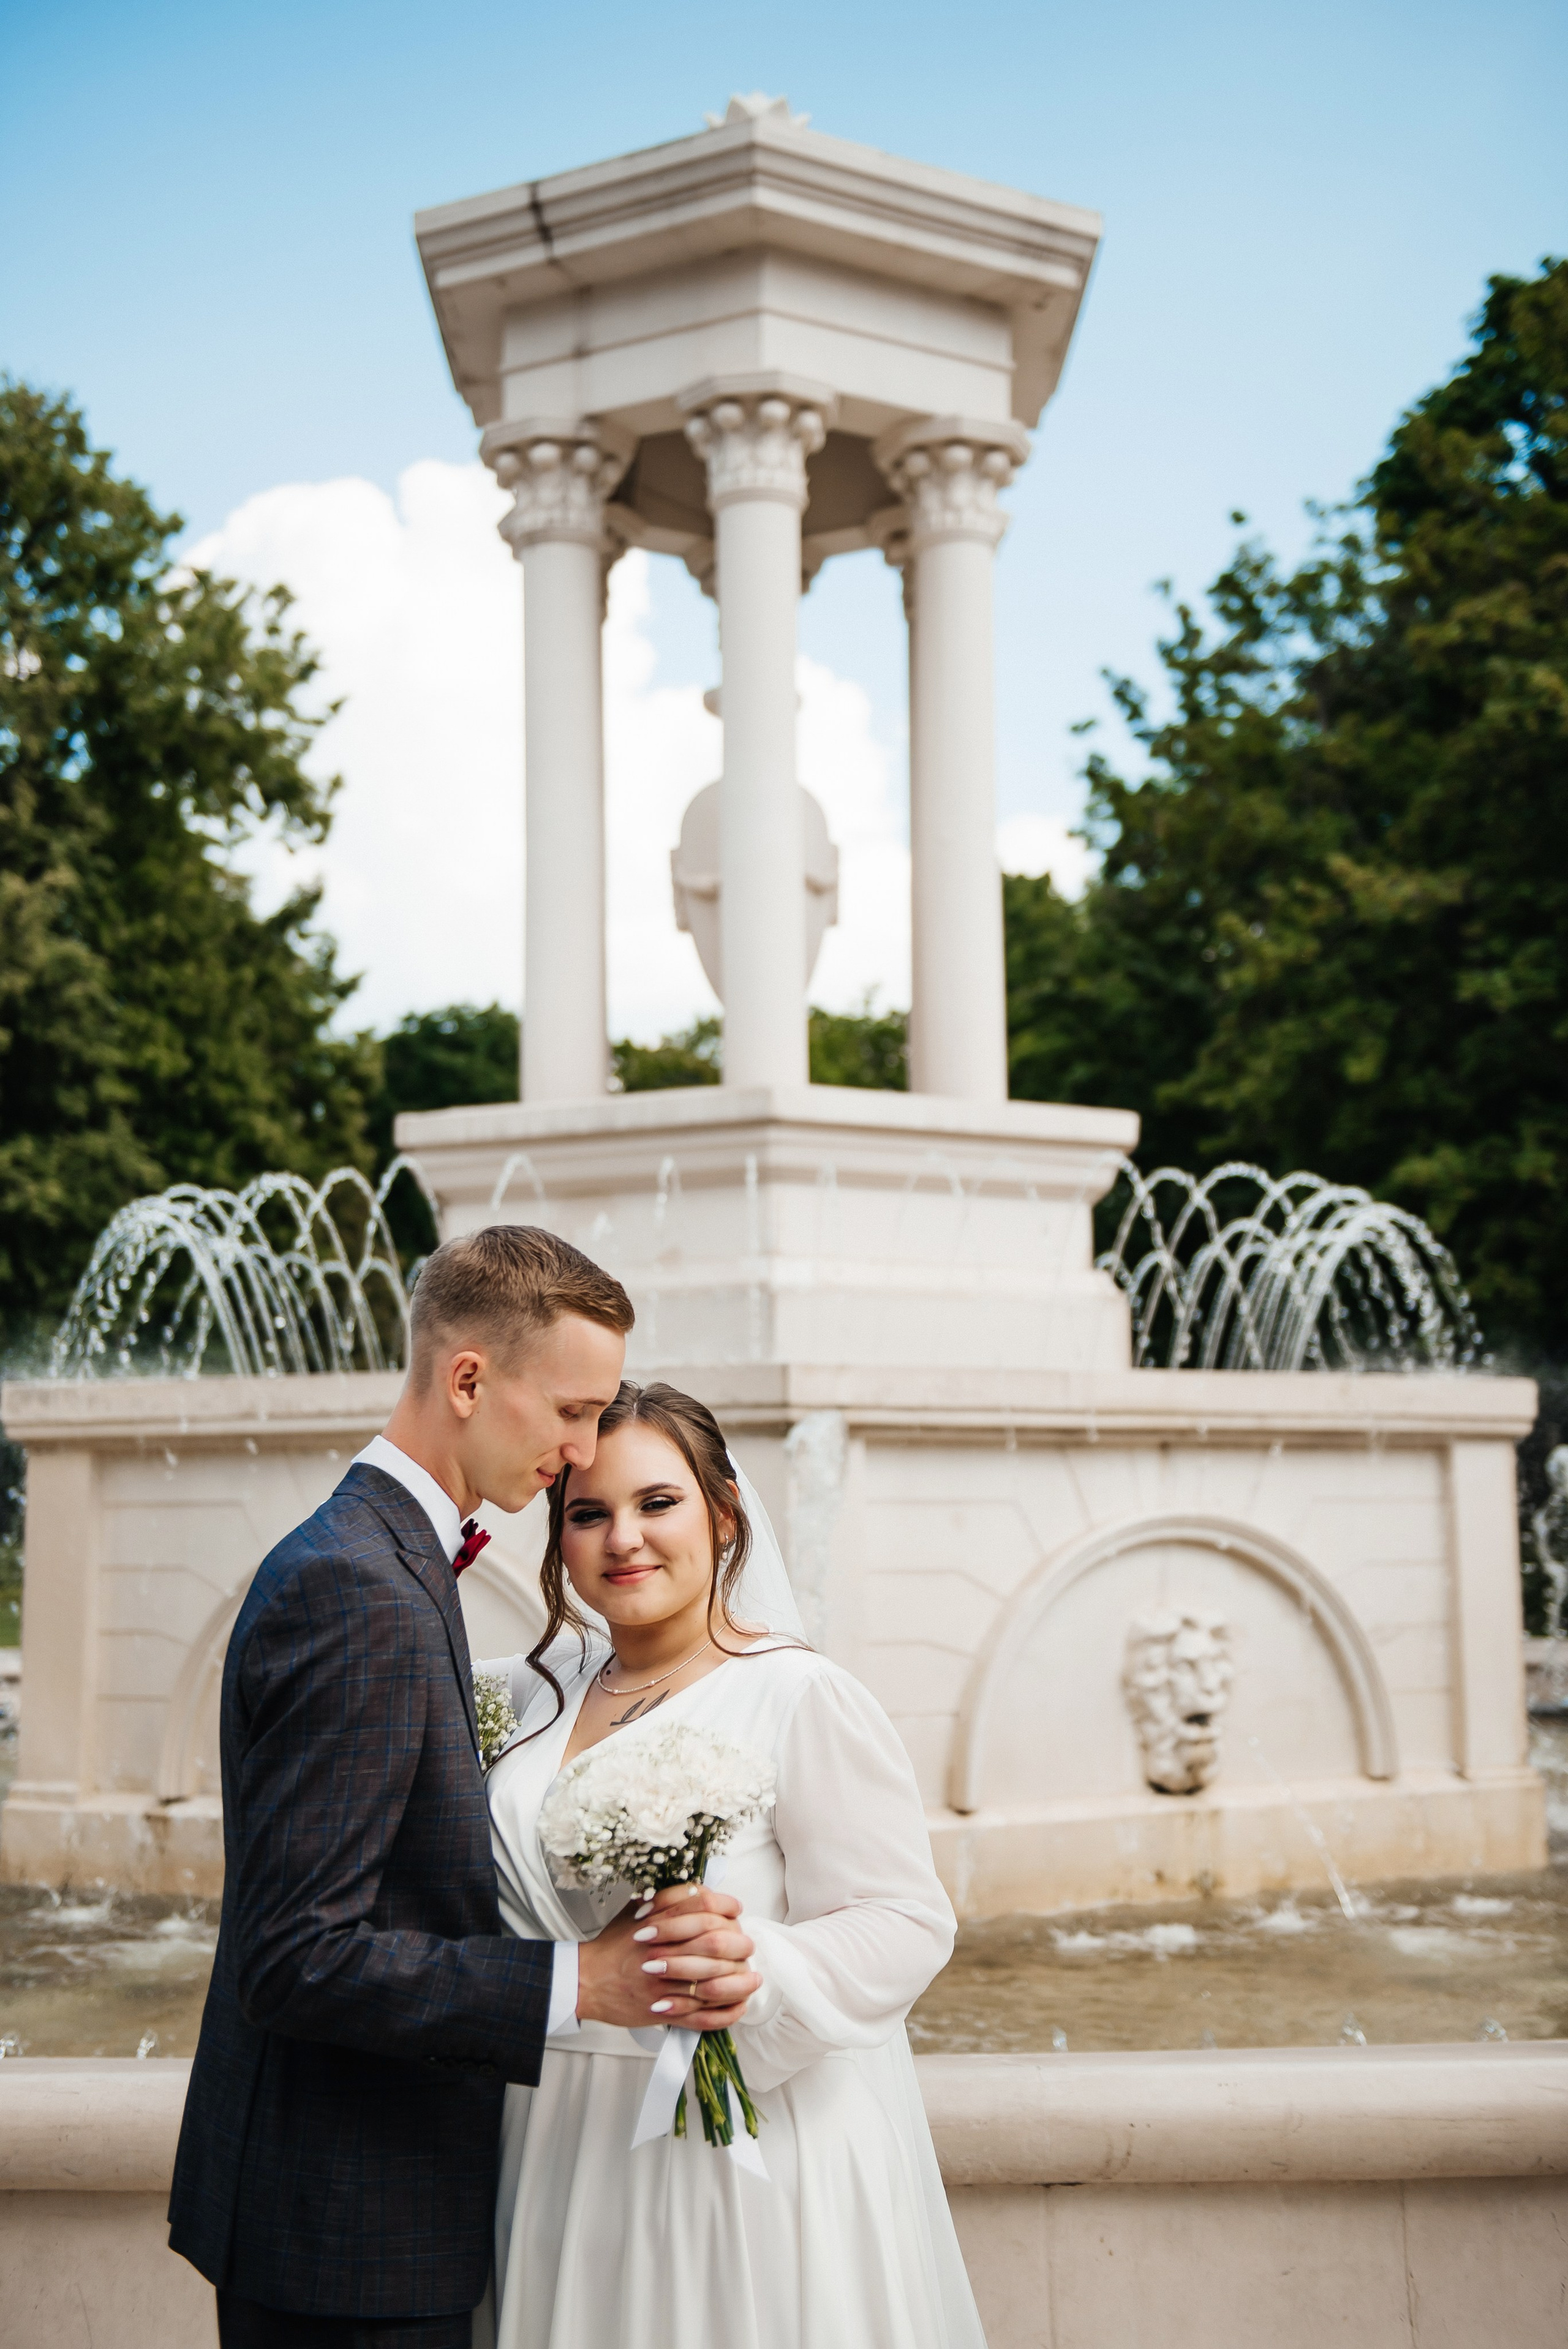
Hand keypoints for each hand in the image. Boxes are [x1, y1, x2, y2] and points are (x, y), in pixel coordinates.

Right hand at [576, 1885, 758, 2032]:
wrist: (588, 1980)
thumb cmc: (615, 1945)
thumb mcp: (638, 1910)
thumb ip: (669, 1898)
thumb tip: (702, 1891)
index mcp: (657, 1923)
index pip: (702, 1906)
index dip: (725, 1906)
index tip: (736, 1911)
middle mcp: (663, 1953)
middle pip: (714, 1943)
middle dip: (739, 1945)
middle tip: (749, 1946)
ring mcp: (664, 1986)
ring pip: (713, 1982)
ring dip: (740, 1981)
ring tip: (753, 1978)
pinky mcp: (663, 2013)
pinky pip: (702, 2017)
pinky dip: (725, 2014)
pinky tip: (738, 2007)